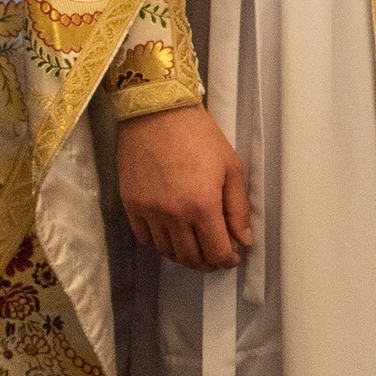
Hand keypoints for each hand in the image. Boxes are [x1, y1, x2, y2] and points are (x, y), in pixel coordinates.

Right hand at [116, 103, 252, 269]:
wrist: (158, 112)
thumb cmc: (199, 135)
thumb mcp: (231, 167)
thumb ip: (238, 208)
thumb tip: (244, 240)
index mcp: (202, 205)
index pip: (216, 252)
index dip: (228, 260)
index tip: (234, 257)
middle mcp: (173, 214)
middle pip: (191, 258)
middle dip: (208, 263)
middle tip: (217, 256)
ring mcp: (149, 211)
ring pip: (167, 252)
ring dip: (184, 257)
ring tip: (196, 248)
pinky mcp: (131, 204)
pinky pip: (145, 239)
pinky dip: (160, 244)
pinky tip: (172, 236)